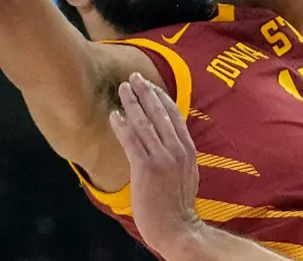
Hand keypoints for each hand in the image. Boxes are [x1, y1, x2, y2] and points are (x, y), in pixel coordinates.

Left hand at [111, 73, 203, 248]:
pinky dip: (123, 126)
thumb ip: (179, 154)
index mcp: (188, 149)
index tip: (150, 85)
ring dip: (132, 102)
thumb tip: (170, 140)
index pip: (174, 114)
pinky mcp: (146, 168)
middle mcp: (177, 149)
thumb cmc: (177, 205)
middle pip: (159, 112)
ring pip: (145, 123)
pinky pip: (132, 141)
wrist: (176, 227)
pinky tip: (114, 115)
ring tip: (122, 88)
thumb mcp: (186, 174)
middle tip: (133, 76)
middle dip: (145, 92)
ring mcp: (162, 158)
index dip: (161, 96)